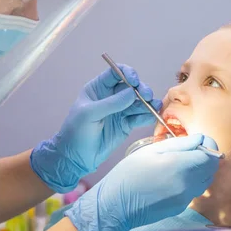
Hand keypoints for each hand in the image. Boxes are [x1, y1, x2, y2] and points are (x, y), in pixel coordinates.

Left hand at [30, 64, 160, 192]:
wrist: (76, 157)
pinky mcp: (126, 125)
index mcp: (98, 89)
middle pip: (131, 87)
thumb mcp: (89, 114)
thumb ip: (111, 103)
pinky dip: (147, 116)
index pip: (116, 73)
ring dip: (148, 103)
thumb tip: (132, 93)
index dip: (127, 73)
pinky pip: (139, 117)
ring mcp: (120, 111)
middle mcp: (111, 97)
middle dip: (141, 89)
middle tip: (147, 96)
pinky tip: (152, 117)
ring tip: (155, 107)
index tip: (135, 81)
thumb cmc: (76, 132)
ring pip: (138, 102)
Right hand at [65, 134, 220, 230]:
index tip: (200, 142)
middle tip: (191, 151)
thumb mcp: (151, 150)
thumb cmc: (129, 173)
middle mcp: (187, 184)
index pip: (210, 155)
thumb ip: (180, 143)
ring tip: (182, 164)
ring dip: (200, 170)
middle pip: (211, 169)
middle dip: (206, 157)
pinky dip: (191, 182)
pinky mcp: (181, 207)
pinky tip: (174, 178)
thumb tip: (200, 139)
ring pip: (205, 180)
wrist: (117, 205)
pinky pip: (194, 190)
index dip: (209, 146)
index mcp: (180, 166)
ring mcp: (185, 198)